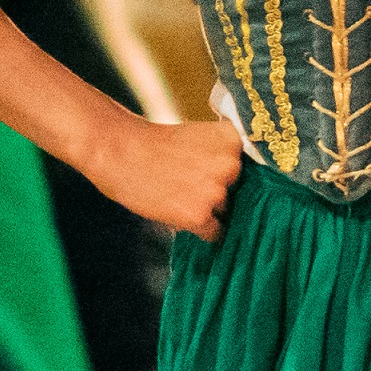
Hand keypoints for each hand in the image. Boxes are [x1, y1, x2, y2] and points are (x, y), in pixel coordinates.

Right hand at [84, 112, 244, 241]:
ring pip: (226, 212)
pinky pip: (214, 233)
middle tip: (189, 182)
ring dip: (208, 210)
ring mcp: (216, 192)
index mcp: (234, 140)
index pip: (251, 168)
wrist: (119, 151)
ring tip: (178, 193)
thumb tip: (242, 189)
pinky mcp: (200, 216)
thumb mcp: (199, 137)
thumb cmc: (156, 144)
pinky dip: (200, 229)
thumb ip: (223, 157)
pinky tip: (178, 211)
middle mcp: (231, 165)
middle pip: (240, 191)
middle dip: (219, 191)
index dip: (231, 174)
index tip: (214, 173)